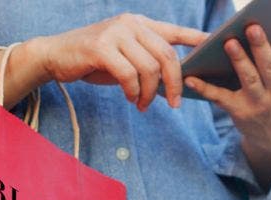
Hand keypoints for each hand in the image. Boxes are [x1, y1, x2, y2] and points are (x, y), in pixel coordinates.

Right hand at [0, 13, 206, 110]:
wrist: (55, 55)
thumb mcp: (124, 58)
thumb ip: (147, 63)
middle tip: (174, 104)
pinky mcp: (101, 48)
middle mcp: (131, 24)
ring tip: (142, 104)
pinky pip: (129, 74)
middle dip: (174, 83)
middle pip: (167, 55)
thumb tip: (173, 85)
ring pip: (149, 68)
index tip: (215, 48)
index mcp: (140, 24)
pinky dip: (133, 91)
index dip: (196, 40)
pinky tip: (131, 98)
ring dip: (149, 93)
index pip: (175, 32)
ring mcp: (116, 33)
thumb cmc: (93, 60)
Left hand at [185, 12, 270, 189]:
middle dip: (261, 47)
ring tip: (228, 42)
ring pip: (247, 80)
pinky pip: (220, 98)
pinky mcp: (239, 111)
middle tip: (253, 26)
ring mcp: (258, 104)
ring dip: (238, 61)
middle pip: (270, 67)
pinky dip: (204, 88)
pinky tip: (190, 78)